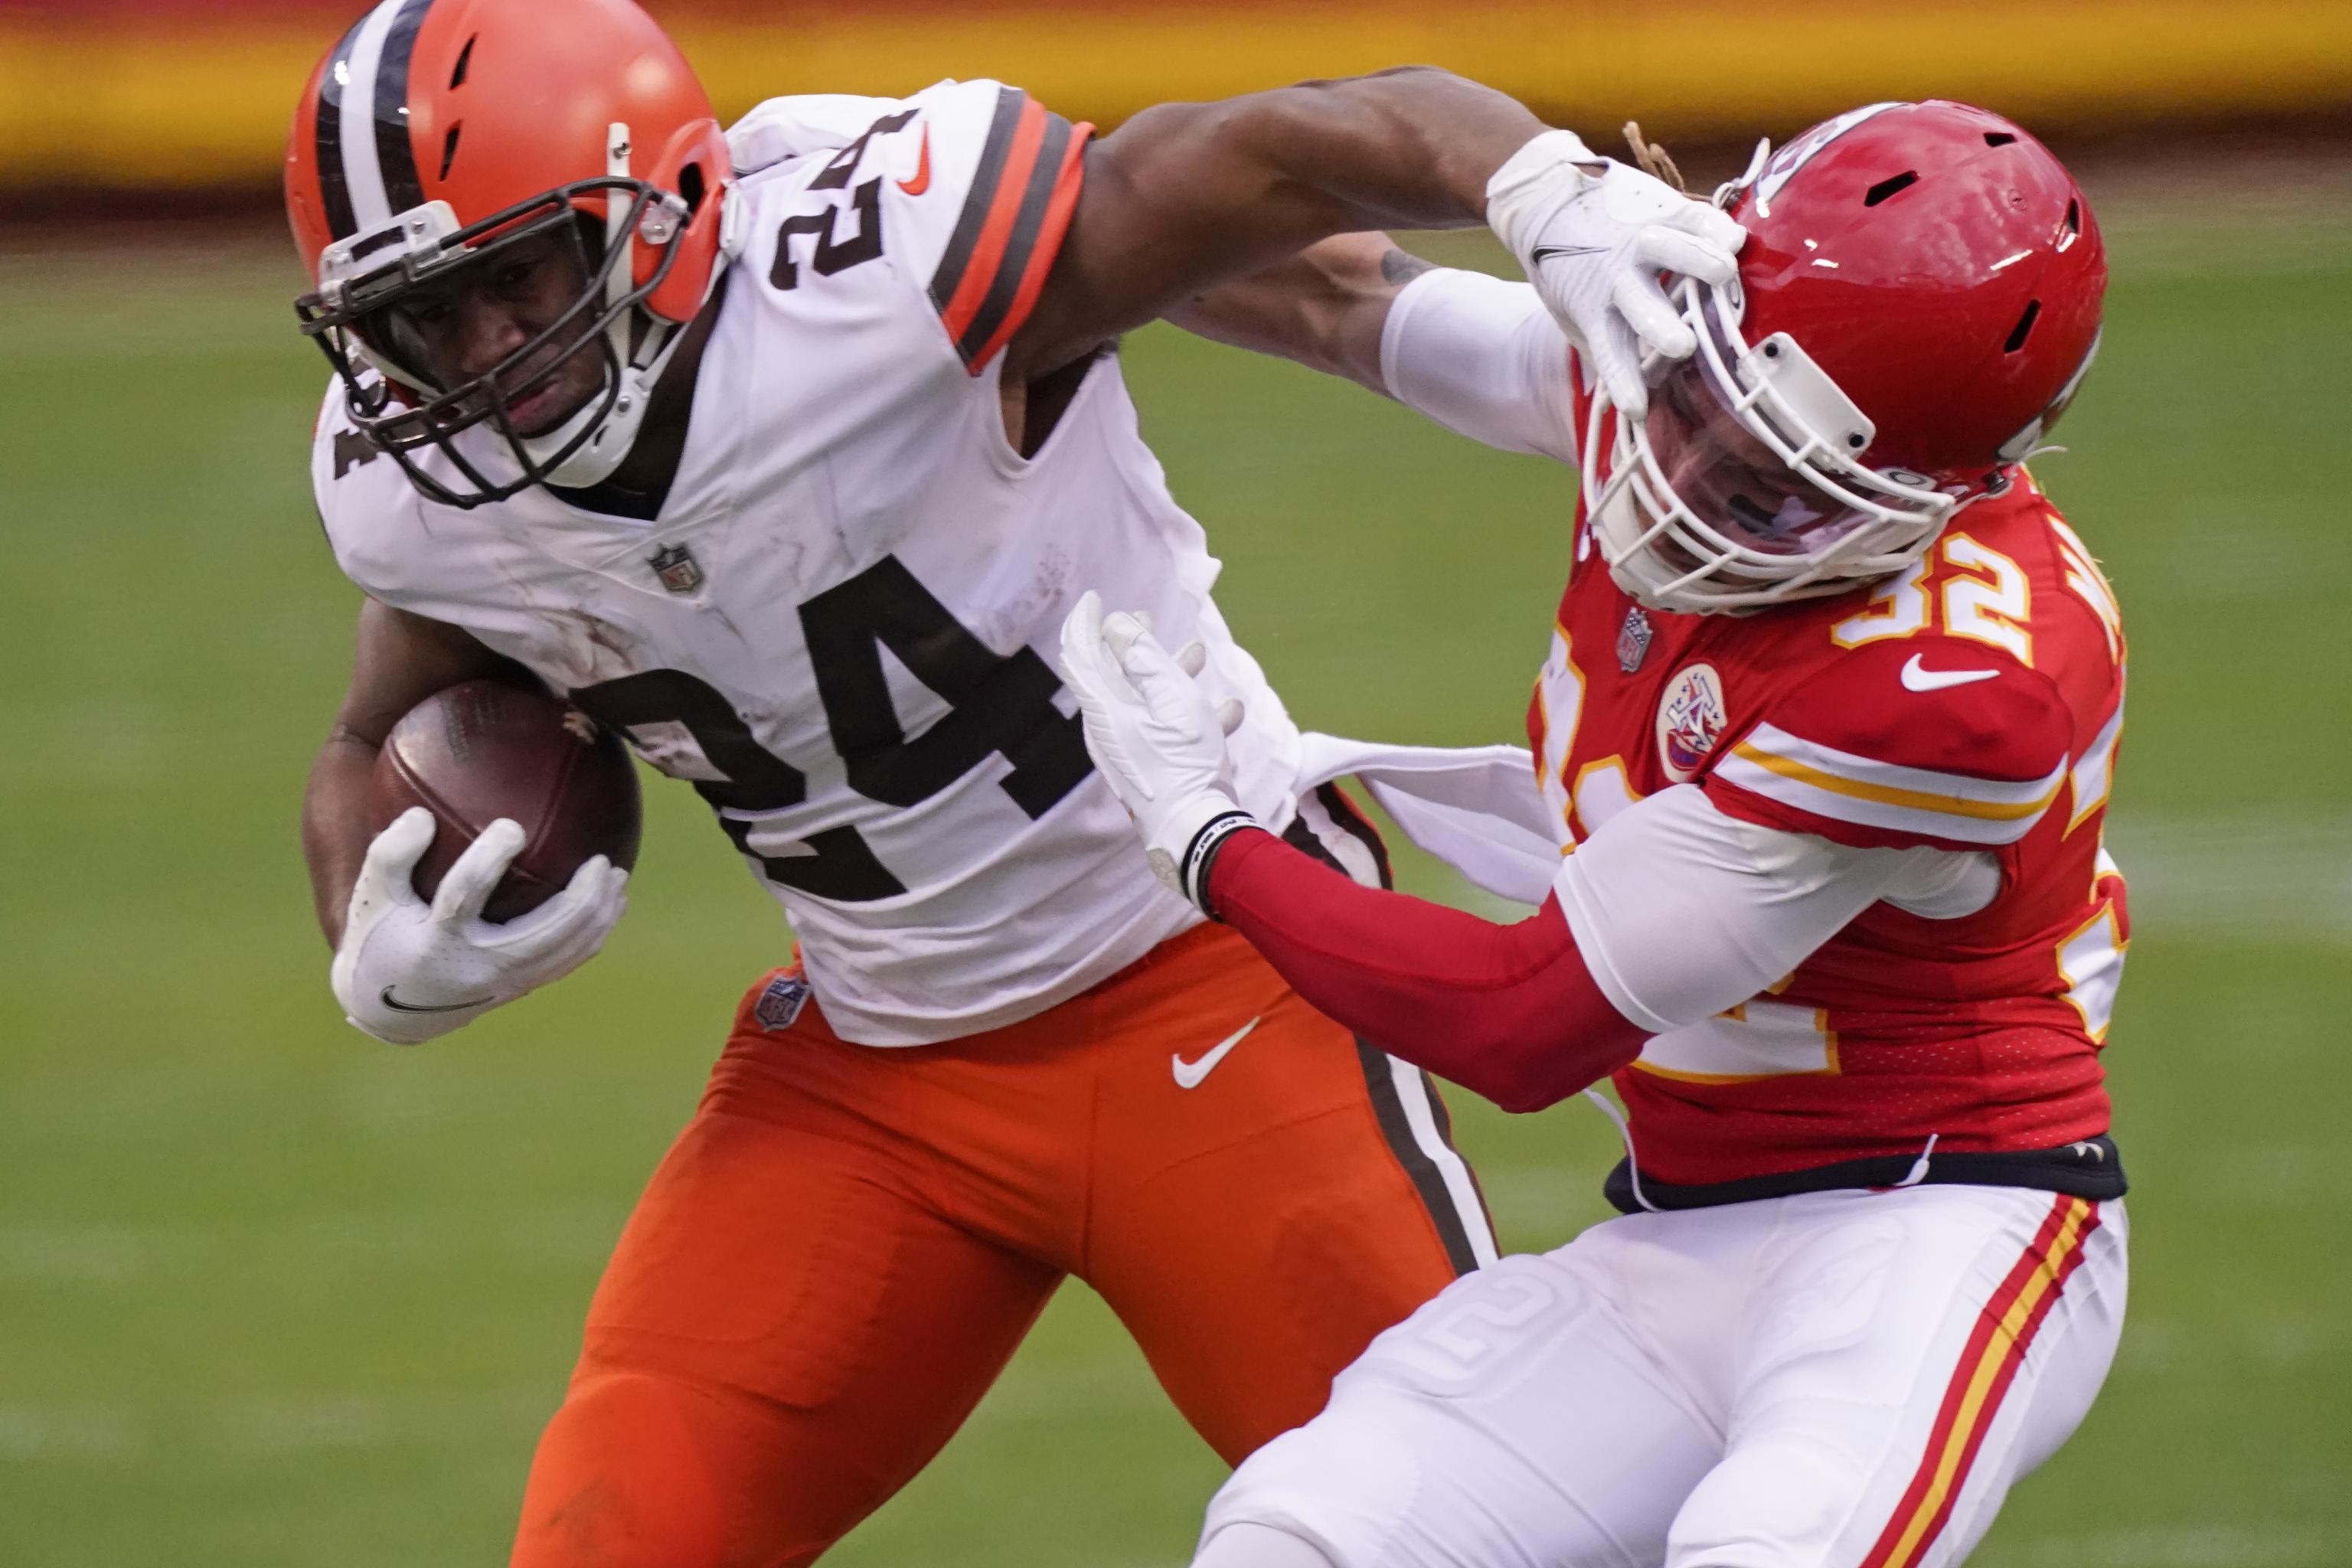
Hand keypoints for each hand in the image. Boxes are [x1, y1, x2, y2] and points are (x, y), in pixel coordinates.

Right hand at [329, 807, 628, 1044]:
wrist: (390, 1009)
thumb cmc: (381, 938)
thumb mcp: (373, 896)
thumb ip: (391, 854)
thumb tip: (422, 814)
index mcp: (436, 942)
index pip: (465, 897)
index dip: (488, 861)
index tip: (512, 825)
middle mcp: (477, 968)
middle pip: (542, 936)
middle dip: (579, 900)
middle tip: (602, 861)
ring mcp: (504, 984)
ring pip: (565, 952)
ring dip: (598, 917)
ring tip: (618, 878)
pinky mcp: (519, 989)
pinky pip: (567, 962)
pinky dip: (592, 934)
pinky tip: (609, 906)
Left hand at [1059, 592, 1251, 906]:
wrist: (1198, 833)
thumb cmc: (1184, 763)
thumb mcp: (1172, 700)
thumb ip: (1144, 658)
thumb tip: (1117, 627)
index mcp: (1103, 710)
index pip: (1079, 655)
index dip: (1084, 622)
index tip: (1094, 599)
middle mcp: (1108, 731)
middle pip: (1113, 676)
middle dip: (1132, 644)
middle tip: (1146, 618)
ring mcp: (1129, 754)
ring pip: (1145, 702)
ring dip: (1170, 675)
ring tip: (1197, 654)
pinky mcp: (1152, 771)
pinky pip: (1166, 731)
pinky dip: (1190, 714)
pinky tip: (1229, 709)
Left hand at [1486, 130, 1745, 418]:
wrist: (1547, 199)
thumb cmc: (1569, 267)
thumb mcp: (1571, 311)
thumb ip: (1599, 345)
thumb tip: (1624, 397)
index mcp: (1596, 309)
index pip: (1610, 352)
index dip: (1624, 380)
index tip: (1636, 410)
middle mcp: (1619, 277)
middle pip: (1643, 305)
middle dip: (1662, 326)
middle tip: (1683, 345)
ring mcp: (1640, 241)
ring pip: (1672, 252)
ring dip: (1697, 263)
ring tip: (1725, 273)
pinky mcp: (1660, 209)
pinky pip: (1692, 217)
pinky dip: (1713, 226)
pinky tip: (1734, 238)